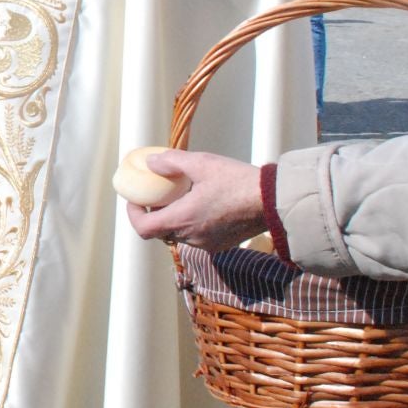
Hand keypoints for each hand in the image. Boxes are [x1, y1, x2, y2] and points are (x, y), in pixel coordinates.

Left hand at [122, 151, 266, 252]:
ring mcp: (207, 244)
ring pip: (180, 234)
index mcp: (182, 219)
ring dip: (176, 218)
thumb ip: (172, 162)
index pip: (144, 229)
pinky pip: (198, 237)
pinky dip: (193, 223)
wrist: (273, 201)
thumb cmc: (238, 181)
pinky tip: (205, 205)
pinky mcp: (221, 244)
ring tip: (184, 196)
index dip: (134, 215)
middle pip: (161, 231)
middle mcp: (192, 237)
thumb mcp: (202, 163)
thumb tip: (151, 162)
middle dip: (156, 213)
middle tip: (160, 195)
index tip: (136, 200)